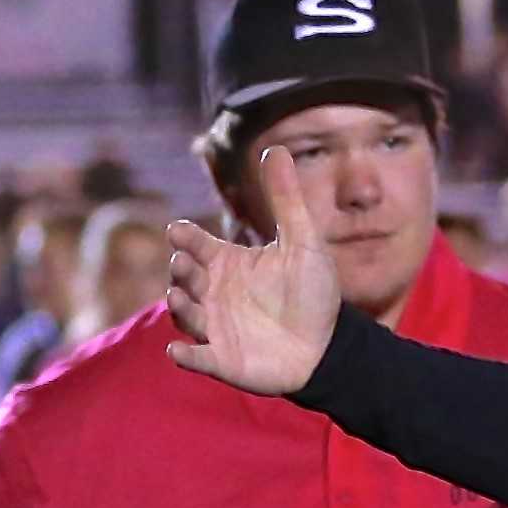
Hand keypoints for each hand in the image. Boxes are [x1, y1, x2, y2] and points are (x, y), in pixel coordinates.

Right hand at [163, 147, 341, 395]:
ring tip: (180, 298)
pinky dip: (185, 356)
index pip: (194, 244)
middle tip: (183, 265)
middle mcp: (213, 292)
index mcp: (226, 263)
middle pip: (183, 277)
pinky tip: (177, 351)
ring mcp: (215, 326)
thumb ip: (287, 199)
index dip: (184, 237)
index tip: (179, 231)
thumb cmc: (313, 293)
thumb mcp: (303, 242)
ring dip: (179, 307)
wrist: (330, 345)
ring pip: (184, 314)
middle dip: (180, 270)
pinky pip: (197, 359)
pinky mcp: (224, 360)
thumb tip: (276, 147)